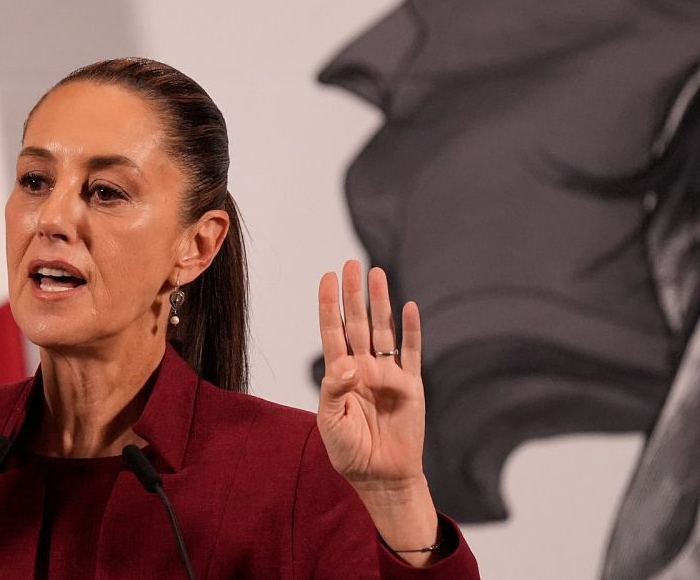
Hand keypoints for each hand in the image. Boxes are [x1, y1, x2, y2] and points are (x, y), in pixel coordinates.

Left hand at [316, 260, 423, 486]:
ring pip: (383, 330)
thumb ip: (334, 390)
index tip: (326, 277)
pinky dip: (412, 331)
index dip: (328, 304)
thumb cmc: (349, 451)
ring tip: (376, 274)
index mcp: (339, 374)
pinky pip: (412, 353)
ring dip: (380, 303)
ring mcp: (388, 374)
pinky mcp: (411, 386)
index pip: (332, 331)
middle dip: (354, 294)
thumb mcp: (330, 421)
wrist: (380, 476)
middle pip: (357, 322)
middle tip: (351, 263)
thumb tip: (349, 363)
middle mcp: (363, 367)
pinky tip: (410, 308)